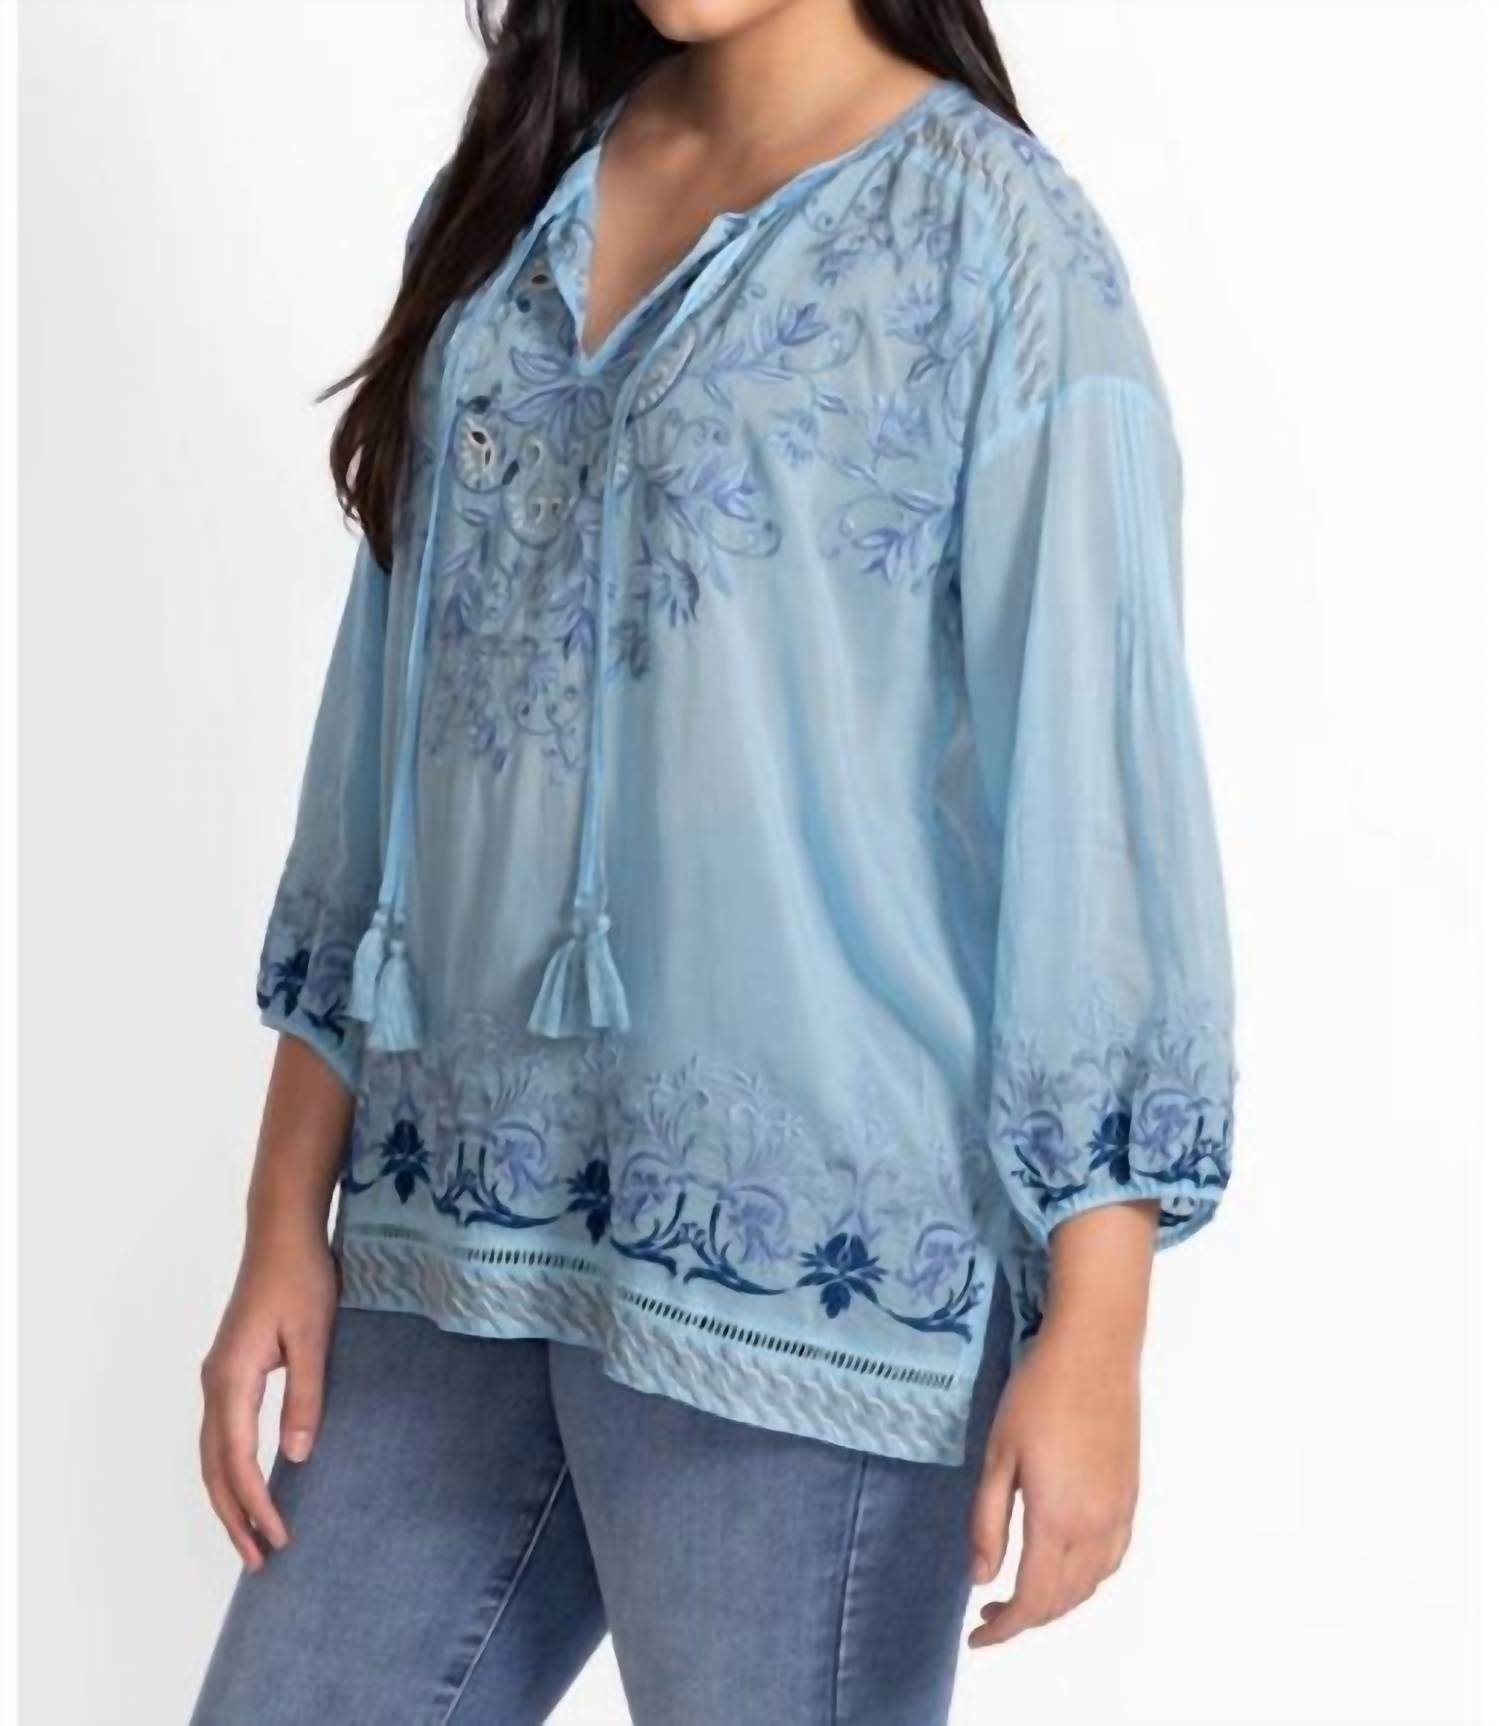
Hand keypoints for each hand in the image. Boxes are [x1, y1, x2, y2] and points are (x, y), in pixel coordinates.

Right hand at [198, 1223, 337, 1570]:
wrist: (282, 1234)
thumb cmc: (302, 1278)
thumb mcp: (314, 1336)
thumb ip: (305, 1396)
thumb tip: (298, 1457)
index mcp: (231, 1379)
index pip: (238, 1460)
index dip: (256, 1504)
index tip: (278, 1537)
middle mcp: (215, 1384)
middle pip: (214, 1468)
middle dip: (234, 1517)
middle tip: (259, 1561)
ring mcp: (218, 1377)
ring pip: (213, 1454)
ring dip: (229, 1498)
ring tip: (251, 1537)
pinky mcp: (230, 1370)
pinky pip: (222, 1434)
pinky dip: (231, 1469)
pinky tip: (251, 1484)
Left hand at [966, 1322, 1139, 1644]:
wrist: (1095, 1350)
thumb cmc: (1037, 1394)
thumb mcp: (997, 1454)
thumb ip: (987, 1521)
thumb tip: (981, 1578)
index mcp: (1058, 1520)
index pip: (1032, 1600)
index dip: (1004, 1628)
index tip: (976, 1637)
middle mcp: (1097, 1527)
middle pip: (1064, 1600)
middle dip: (1026, 1618)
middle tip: (989, 1611)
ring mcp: (1120, 1512)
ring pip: (1092, 1584)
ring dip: (1057, 1602)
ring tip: (1021, 1593)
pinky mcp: (1131, 1495)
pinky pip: (1112, 1559)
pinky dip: (1087, 1579)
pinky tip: (1064, 1564)